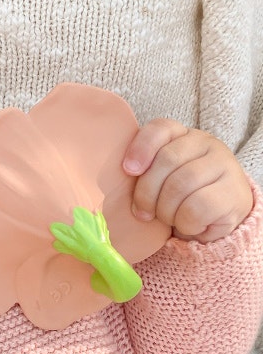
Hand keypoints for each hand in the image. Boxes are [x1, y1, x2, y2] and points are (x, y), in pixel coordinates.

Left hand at [123, 119, 252, 242]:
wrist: (217, 222)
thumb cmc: (179, 200)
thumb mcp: (158, 182)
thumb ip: (143, 172)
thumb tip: (120, 176)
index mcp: (183, 136)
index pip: (161, 128)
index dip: (141, 148)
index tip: (129, 170)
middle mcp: (207, 144)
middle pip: (166, 161)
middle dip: (147, 193)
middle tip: (143, 213)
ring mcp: (224, 166)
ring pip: (180, 185)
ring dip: (165, 211)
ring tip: (169, 218)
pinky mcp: (233, 194)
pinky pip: (196, 208)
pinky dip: (184, 223)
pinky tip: (189, 224)